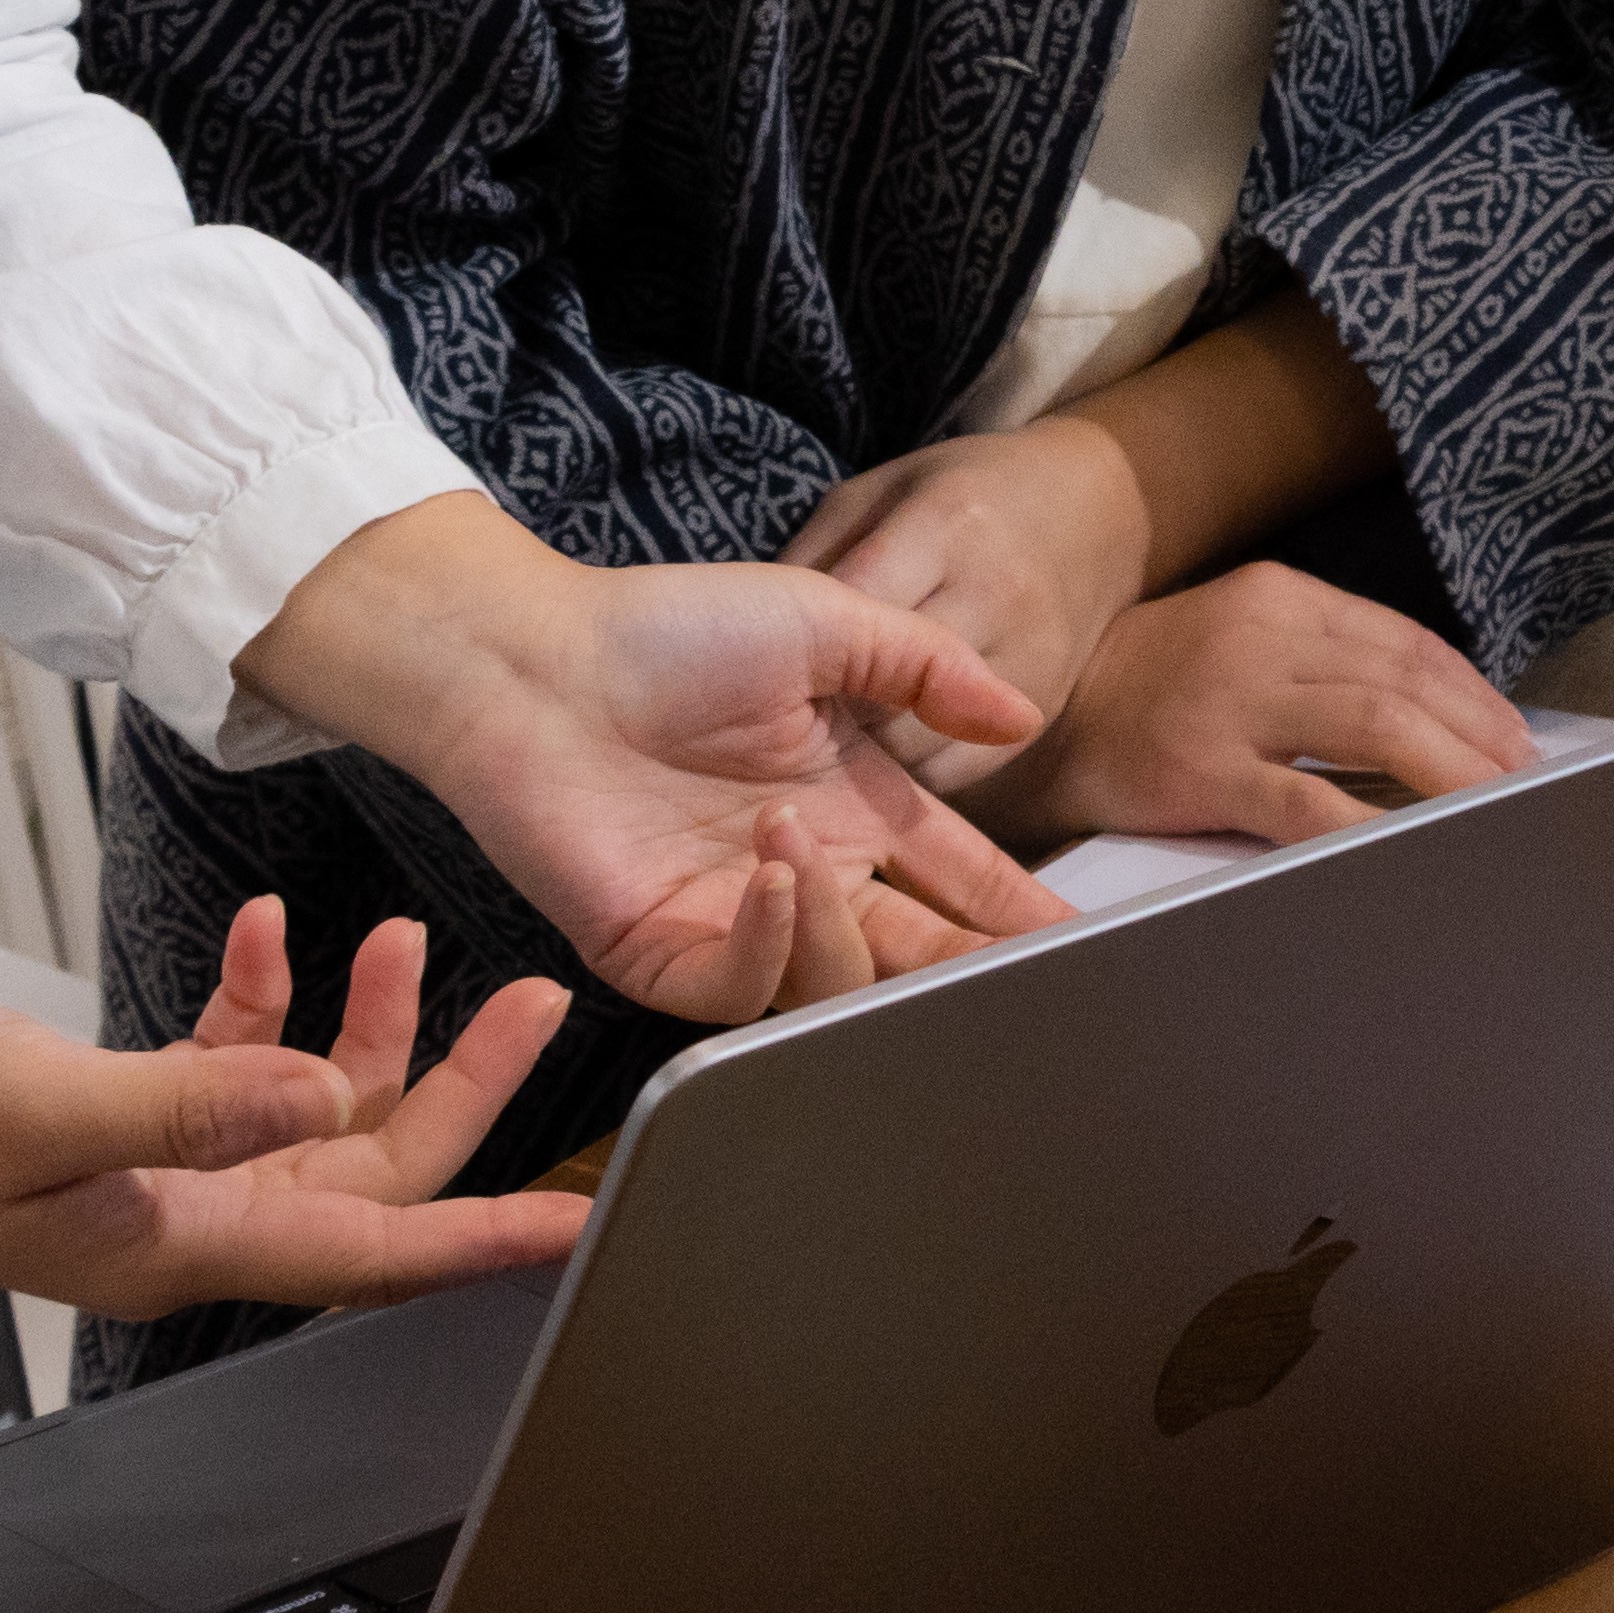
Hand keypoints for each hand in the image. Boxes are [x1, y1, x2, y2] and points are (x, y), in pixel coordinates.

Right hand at [0, 907, 579, 1320]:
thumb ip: (196, 1098)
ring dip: (357, 1030)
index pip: (373, 1253)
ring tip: (393, 933)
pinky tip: (262, 929)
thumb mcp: (51, 1102)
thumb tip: (324, 1097)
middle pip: (369, 1174)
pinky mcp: (110, 1120)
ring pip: (306, 1113)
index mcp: (181, 1242)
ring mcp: (150, 1172)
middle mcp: (184, 1220)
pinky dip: (253, 1001)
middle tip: (534, 998)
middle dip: (457, 1088)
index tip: (578, 1219)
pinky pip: (222, 1068)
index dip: (484, 1237)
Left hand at [249, 496, 1069, 1021]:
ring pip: (834, 984)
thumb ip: (930, 669)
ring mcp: (734, 923)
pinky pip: (742, 991)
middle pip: (912, 953)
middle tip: (1017, 973)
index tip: (1080, 944)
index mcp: (854, 807)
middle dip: (967, 969)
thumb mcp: (826, 621)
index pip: (957, 878)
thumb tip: (1022, 720)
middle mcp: (806, 875)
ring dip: (842, 927)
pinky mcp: (662, 953)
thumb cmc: (668, 628)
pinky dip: (771, 941)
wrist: (533, 657)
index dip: (1016, 912)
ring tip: (805, 842)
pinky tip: (772, 874)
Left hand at [787, 422, 1150, 782]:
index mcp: (945, 524)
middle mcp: (995, 594)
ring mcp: (1029, 658)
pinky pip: (956, 773)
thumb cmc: (960, 500)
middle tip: (775, 728)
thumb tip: (754, 635)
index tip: (754, 669)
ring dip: (864, 761)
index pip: (858, 607)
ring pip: (922, 743)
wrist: (1094, 513)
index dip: (798, 648)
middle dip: (826, 715)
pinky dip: (907, 780)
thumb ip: (816, 558)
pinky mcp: (1041, 712)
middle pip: (891, 687)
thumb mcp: (876, 498)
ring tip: (820, 755)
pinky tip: (873, 767)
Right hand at [959, 562, 1534, 851]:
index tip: (1518, 743)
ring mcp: (1228, 699)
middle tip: (1525, 790)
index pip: (1406, 642)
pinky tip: (1410, 850)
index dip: (1475, 696)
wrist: (1032, 723)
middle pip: (1405, 683)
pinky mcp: (1199, 766)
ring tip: (1492, 816)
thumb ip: (1320, 667)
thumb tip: (1431, 720)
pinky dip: (1372, 827)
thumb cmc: (1145, 693)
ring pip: (1377, 730)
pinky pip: (1308, 801)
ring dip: (1452, 777)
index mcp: (1278, 598)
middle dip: (1480, 740)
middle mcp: (1260, 635)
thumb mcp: (1236, 646)